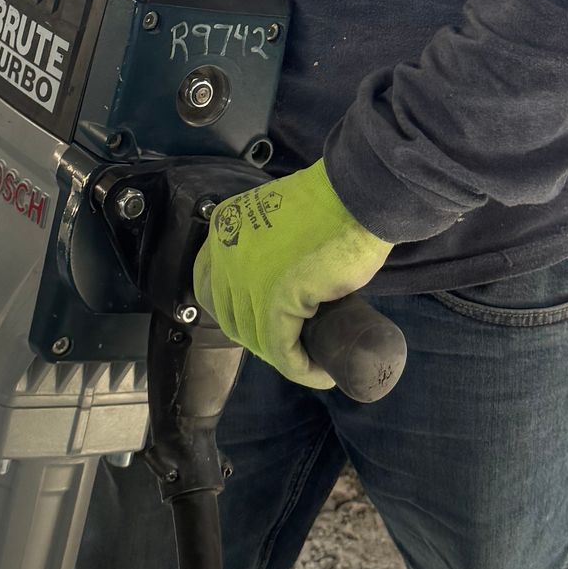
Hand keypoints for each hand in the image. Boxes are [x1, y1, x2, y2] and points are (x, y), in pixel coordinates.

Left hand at [192, 160, 390, 389]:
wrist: (358, 195)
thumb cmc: (332, 203)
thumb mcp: (279, 221)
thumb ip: (266, 245)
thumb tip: (278, 282)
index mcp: (224, 228)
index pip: (209, 286)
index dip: (234, 312)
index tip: (262, 323)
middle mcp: (225, 253)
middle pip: (231, 316)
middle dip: (260, 338)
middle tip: (295, 345)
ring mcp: (246, 278)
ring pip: (255, 337)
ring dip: (283, 357)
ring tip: (310, 362)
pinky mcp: (275, 299)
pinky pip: (282, 349)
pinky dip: (301, 368)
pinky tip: (319, 373)